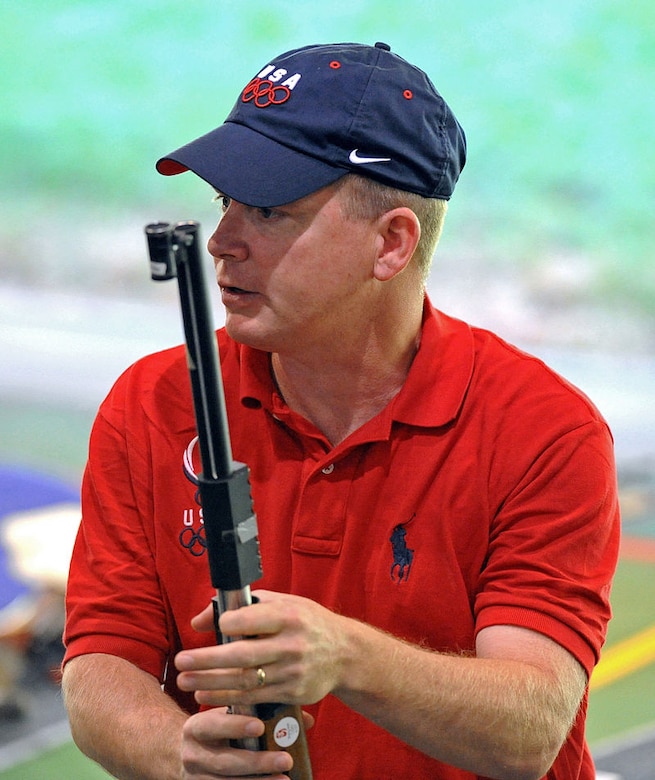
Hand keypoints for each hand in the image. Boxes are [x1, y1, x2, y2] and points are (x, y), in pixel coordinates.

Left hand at [175, 590, 349, 708]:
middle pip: (244, 655)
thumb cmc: (306, 622)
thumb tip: (201, 619)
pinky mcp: (293, 692)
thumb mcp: (283, 604)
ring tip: (186, 680)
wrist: (345, 653)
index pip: (254, 619)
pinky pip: (255, 697)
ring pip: (246, 680)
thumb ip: (244, 606)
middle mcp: (292, 644)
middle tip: (181, 661)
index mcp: (290, 615)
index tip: (209, 626)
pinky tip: (206, 695)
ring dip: (211, 683)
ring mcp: (293, 671)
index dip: (229, 623)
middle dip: (208, 660)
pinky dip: (227, 698)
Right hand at [181, 706, 293, 777]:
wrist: (182, 754)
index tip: (259, 726)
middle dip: (257, 762)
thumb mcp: (228, 717)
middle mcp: (193, 756)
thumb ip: (261, 713)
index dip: (235, 726)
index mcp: (196, 728)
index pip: (214, 725)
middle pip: (225, 762)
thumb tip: (305, 720)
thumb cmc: (215, 731)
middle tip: (285, 759)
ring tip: (285, 779)